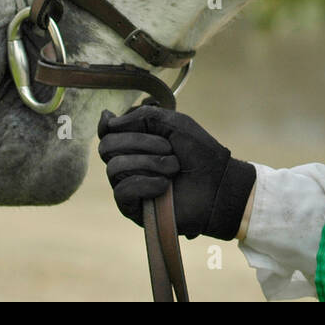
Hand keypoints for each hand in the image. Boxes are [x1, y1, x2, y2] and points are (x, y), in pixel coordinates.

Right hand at [97, 103, 255, 240]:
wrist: (219, 184)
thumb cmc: (200, 153)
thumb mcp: (173, 123)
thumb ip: (143, 116)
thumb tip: (107, 121)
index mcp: (136, 143)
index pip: (106, 133)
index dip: (105, 126)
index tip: (111, 121)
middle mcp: (128, 163)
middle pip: (107, 147)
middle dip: (138, 141)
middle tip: (167, 147)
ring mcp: (129, 186)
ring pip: (114, 167)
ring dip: (148, 162)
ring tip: (173, 167)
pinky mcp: (133, 208)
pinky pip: (122, 191)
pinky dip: (145, 184)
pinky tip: (165, 185)